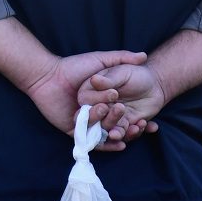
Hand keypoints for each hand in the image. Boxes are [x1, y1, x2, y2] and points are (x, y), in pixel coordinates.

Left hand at [23, 50, 146, 142]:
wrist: (49, 76)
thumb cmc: (74, 67)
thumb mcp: (101, 61)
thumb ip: (121, 58)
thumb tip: (144, 56)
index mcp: (102, 100)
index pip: (123, 113)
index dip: (138, 118)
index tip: (152, 122)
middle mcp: (95, 113)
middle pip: (116, 124)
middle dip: (131, 126)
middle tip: (141, 124)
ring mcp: (85, 123)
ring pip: (106, 132)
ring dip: (120, 132)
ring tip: (131, 128)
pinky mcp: (74, 131)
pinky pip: (92, 142)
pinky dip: (107, 145)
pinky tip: (120, 143)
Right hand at [80, 62, 167, 140]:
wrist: (154, 85)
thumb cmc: (135, 74)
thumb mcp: (122, 73)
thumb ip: (108, 80)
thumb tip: (94, 80)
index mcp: (92, 91)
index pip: (85, 100)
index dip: (96, 100)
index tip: (114, 93)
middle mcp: (98, 107)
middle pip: (95, 120)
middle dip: (108, 118)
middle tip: (121, 108)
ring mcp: (110, 118)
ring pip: (109, 131)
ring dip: (119, 131)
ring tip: (134, 126)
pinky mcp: (122, 127)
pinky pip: (124, 135)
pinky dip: (133, 133)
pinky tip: (142, 123)